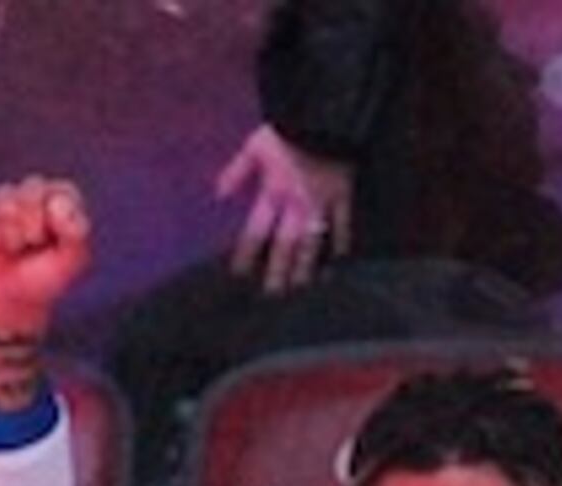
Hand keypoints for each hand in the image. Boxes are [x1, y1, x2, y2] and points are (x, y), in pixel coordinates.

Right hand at [0, 175, 92, 343]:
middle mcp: (34, 195)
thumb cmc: (44, 278)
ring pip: (3, 197)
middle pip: (31, 189)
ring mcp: (4, 201)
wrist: (10, 301)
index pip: (60, 191)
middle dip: (30, 223)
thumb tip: (56, 204)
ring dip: (8, 231)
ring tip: (12, 248)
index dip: (55, 217)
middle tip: (30, 244)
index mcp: (60, 201)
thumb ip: (76, 232)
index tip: (50, 240)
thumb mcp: (70, 261)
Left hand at [215, 124, 351, 294]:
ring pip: (312, 242)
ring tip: (300, 286)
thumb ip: (236, 172)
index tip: (238, 273)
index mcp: (272, 191)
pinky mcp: (342, 196)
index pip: (255, 231)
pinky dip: (340, 243)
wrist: (323, 115)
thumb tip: (218, 195)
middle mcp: (295, 203)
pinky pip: (343, 225)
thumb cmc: (287, 129)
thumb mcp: (254, 146)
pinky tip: (338, 261)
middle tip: (271, 294)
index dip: (245, 254)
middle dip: (277, 271)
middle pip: (284, 245)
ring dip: (305, 266)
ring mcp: (321, 203)